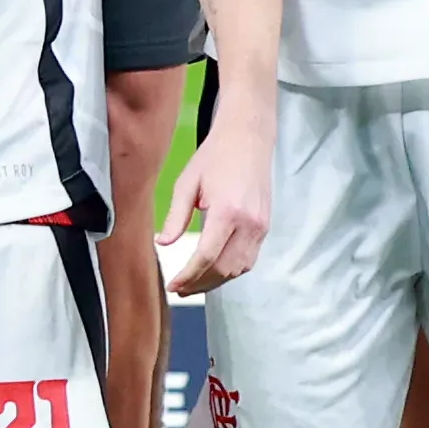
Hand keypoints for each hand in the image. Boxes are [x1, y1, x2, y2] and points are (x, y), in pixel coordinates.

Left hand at [164, 98, 274, 297]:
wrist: (248, 139)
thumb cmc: (215, 156)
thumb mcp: (187, 182)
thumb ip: (176, 216)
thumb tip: (163, 244)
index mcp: (227, 211)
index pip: (207, 256)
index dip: (188, 276)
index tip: (172, 286)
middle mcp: (249, 223)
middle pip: (224, 269)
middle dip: (200, 284)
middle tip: (179, 289)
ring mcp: (261, 227)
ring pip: (239, 269)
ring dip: (216, 281)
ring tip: (193, 283)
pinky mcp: (265, 227)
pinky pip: (249, 259)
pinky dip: (231, 270)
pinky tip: (213, 270)